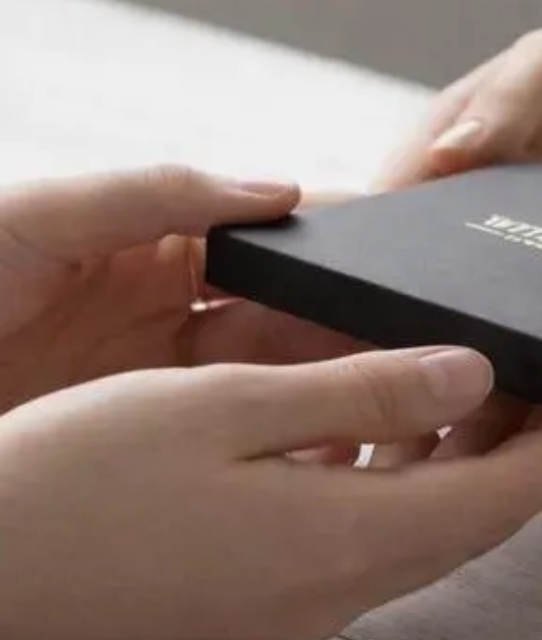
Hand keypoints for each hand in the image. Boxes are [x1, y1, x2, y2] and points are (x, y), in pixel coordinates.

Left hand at [0, 166, 364, 414]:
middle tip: (402, 335)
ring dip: (324, 381)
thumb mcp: (42, 216)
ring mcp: (152, 383)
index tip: (386, 261)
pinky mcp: (136, 448)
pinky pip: (224, 441)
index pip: (264, 243)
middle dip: (343, 321)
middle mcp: (162, 312)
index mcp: (150, 246)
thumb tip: (280, 191)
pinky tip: (319, 443)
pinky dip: (278, 442)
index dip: (326, 251)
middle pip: (283, 316)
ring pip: (267, 380)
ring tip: (376, 387)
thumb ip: (160, 193)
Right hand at [0, 346, 541, 639]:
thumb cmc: (82, 473)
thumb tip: (476, 376)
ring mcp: (293, 613)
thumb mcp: (229, 406)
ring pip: (421, 533)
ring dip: (463, 468)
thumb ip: (366, 390)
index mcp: (343, 541)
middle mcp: (334, 594)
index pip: (505, 499)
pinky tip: (381, 433)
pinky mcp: (256, 612)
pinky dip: (400, 488)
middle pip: (474, 521)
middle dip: (532, 454)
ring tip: (487, 390)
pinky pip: (365, 547)